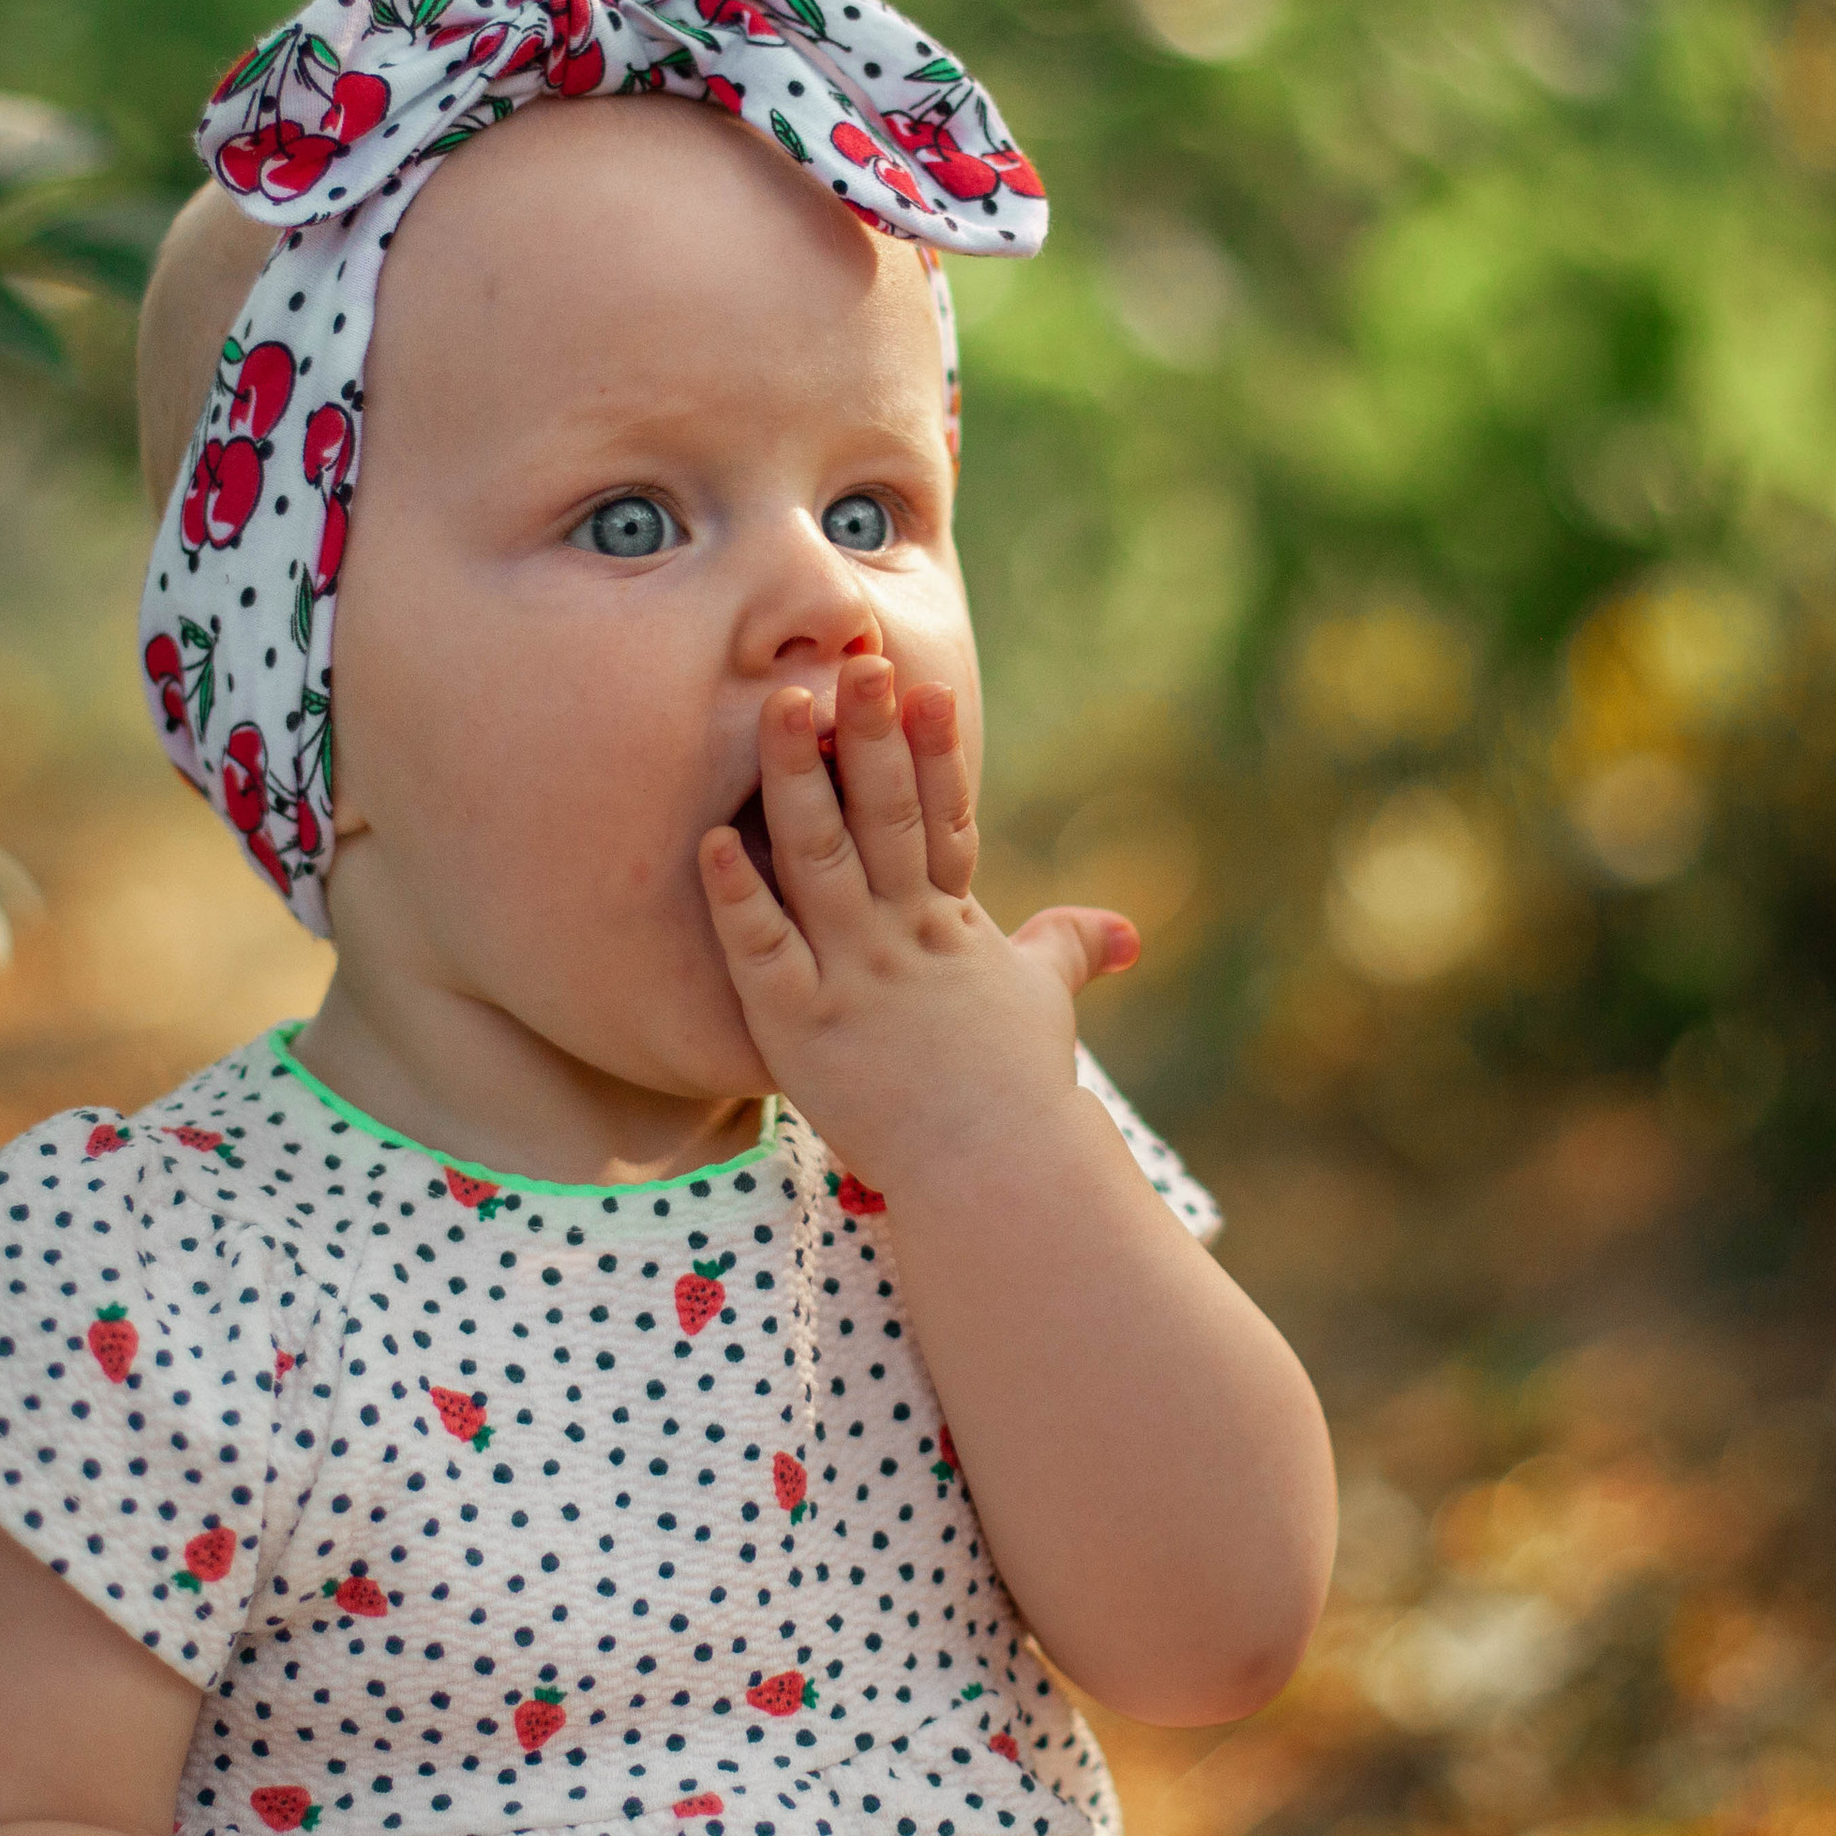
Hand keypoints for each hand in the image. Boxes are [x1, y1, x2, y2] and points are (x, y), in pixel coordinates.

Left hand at [697, 657, 1135, 1189]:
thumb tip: (1123, 932)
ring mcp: (854, 977)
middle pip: (881, 816)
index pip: (943, 818)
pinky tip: (712, 843)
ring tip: (779, 708)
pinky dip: (737, 897)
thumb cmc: (1017, 1090)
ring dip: (798, 780)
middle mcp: (903, 936)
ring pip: (818, 860)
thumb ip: (1068, 951)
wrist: (997, 1176)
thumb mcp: (1042, 1003)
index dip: (931, 750)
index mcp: (950, 924)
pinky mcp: (804, 1027)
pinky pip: (763, 952)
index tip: (922, 683)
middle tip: (854, 659)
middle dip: (869, 733)